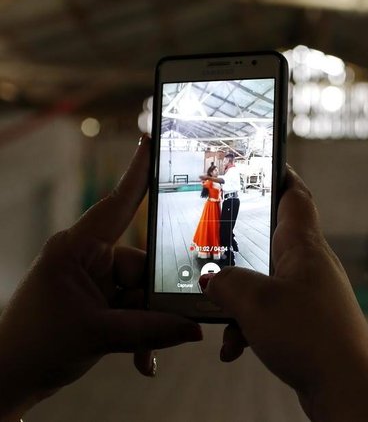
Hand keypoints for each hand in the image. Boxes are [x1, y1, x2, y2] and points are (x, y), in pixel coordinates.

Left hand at [0, 135, 201, 419]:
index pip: (116, 205)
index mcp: (77, 249)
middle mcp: (89, 259)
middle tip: (178, 319)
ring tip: (147, 351)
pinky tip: (143, 358)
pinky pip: (138, 311)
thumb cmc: (32, 345)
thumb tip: (195, 329)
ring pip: (145, 293)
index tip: (154, 141)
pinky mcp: (102, 303)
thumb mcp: (96, 336)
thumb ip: (150, 330)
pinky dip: (144, 333)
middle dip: (158, 297)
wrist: (7, 378)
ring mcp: (96, 282)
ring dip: (151, 323)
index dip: (137, 173)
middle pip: (145, 265)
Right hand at [199, 167, 367, 421]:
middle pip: (271, 239)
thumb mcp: (253, 302)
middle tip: (212, 247)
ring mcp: (311, 293)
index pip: (295, 193)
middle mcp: (311, 264)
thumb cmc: (310, 337)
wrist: (346, 388)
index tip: (261, 159)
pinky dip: (250, 326)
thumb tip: (213, 277)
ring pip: (265, 282)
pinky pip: (271, 313)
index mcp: (304, 245)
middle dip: (239, 248)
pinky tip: (235, 348)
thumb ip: (225, 281)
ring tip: (223, 325)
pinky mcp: (308, 321)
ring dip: (238, 300)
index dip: (278, 173)